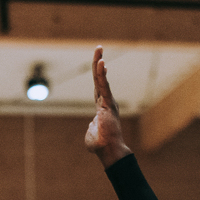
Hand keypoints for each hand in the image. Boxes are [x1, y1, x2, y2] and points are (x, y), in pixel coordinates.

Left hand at [84, 46, 131, 166]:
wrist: (108, 150)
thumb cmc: (101, 145)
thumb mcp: (92, 133)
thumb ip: (92, 127)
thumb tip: (93, 125)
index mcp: (102, 107)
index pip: (99, 87)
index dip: (98, 75)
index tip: (100, 63)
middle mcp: (106, 101)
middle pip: (100, 78)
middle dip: (98, 62)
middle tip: (99, 48)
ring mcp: (107, 101)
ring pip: (101, 79)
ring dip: (99, 63)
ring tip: (99, 49)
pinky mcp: (108, 103)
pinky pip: (104, 85)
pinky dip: (102, 74)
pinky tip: (101, 63)